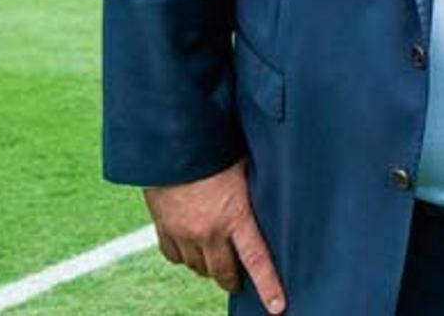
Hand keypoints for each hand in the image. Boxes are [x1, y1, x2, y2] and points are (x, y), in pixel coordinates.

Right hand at [144, 159, 285, 313]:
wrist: (170, 143)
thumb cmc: (215, 148)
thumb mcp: (245, 166)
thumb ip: (256, 188)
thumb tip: (280, 188)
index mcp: (235, 216)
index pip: (257, 260)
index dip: (268, 286)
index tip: (277, 308)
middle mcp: (208, 232)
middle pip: (223, 272)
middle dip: (233, 279)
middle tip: (239, 280)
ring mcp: (183, 233)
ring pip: (198, 267)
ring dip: (209, 267)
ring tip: (216, 258)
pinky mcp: (163, 229)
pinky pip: (174, 256)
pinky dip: (184, 256)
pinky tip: (191, 247)